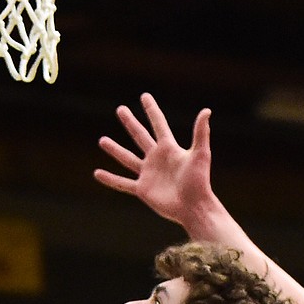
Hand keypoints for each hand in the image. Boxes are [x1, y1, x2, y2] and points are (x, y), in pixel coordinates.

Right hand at [95, 93, 212, 227]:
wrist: (194, 207)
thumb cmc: (199, 182)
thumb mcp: (201, 154)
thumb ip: (201, 133)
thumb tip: (206, 110)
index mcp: (169, 148)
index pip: (158, 124)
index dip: (151, 110)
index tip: (144, 96)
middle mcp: (157, 158)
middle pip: (140, 136)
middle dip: (130, 123)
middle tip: (120, 109)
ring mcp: (148, 174)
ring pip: (127, 158)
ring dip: (115, 149)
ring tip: (102, 140)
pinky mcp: (143, 190)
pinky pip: (123, 184)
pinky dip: (110, 179)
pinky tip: (97, 173)